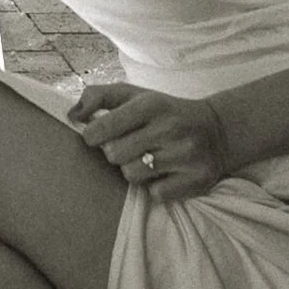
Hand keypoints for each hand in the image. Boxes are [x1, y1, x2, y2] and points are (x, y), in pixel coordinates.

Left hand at [68, 80, 231, 197]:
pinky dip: (155, 187)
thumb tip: (71, 115)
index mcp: (151, 105)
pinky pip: (156, 194)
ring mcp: (186, 155)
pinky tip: (165, 173)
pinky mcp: (198, 179)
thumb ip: (98, 96)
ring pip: (132, 175)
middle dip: (114, 153)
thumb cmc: (163, 112)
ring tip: (147, 159)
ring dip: (133, 170)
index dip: (92, 135)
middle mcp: (170, 128)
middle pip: (115, 154)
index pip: (104, 126)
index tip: (96, 136)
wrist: (217, 130)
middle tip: (128, 147)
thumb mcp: (133, 95)